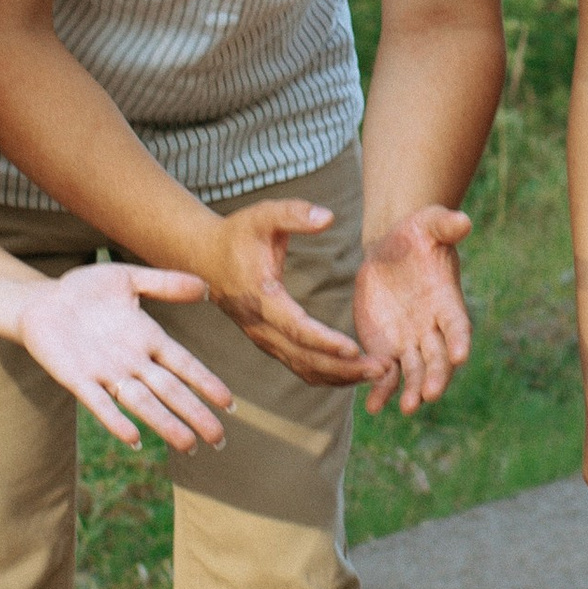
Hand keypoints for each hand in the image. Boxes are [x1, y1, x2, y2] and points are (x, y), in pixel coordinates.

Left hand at [16, 264, 232, 452]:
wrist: (40, 301)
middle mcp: (132, 361)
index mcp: (147, 339)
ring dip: (165, 424)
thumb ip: (165, 283)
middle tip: (218, 440)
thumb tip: (207, 287)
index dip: (206, 383)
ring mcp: (106, 372)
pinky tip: (133, 438)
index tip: (228, 403)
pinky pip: (99, 403)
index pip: (184, 365)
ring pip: (142, 403)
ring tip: (188, 445)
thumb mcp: (127, 279)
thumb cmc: (84, 291)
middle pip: (170, 391)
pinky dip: (115, 420)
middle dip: (195, 414)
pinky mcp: (77, 379)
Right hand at [201, 197, 374, 385]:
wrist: (203, 258)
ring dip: (341, 375)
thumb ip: (294, 213)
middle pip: (305, 358)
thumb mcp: (262, 215)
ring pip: (304, 368)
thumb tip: (328, 217)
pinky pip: (300, 367)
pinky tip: (356, 372)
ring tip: (379, 372)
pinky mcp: (269, 343)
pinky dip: (329, 375)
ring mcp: (263, 339)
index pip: (295, 328)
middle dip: (344, 367)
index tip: (354, 348)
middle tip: (384, 367)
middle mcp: (260, 327)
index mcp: (260, 299)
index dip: (324, 341)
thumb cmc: (237, 234)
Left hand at [353, 205, 472, 413]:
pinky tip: (373, 405)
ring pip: (413, 371)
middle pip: (438, 357)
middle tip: (429, 394)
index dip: (459, 339)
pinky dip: (381, 389)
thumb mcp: (429, 224)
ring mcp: (409, 341)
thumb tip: (463, 221)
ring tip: (404, 407)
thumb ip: (445, 225)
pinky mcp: (385, 347)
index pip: (457, 324)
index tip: (460, 355)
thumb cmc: (417, 234)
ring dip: (410, 389)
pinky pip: (385, 373)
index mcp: (447, 301)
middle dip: (435, 375)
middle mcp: (432, 328)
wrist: (390, 250)